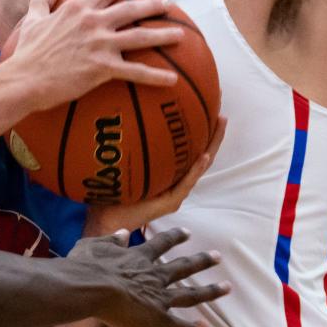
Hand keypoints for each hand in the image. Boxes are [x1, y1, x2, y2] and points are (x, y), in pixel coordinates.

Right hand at [9, 0, 183, 108]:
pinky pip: (136, 72)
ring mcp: (100, 43)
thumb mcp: (32, 19)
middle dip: (153, 5)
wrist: (24, 78)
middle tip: (168, 6)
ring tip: (181, 36)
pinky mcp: (103, 68)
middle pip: (132, 9)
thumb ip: (43, 0)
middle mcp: (93, 21)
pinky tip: (172, 80)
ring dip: (164, 35)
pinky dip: (156, 76)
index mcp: (78, 7)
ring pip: (141, 37)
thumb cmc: (26, 52)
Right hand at [67, 226, 229, 326]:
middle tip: (216, 256)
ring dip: (210, 292)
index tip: (186, 233)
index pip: (161, 244)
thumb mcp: (94, 245)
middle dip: (200, 261)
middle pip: (183, 267)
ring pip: (191, 295)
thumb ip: (111, 240)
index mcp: (138, 258)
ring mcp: (160, 298)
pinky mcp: (161, 320)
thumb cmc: (85, 267)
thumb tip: (123, 234)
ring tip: (227, 288)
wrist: (91, 286)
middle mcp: (154, 275)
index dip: (174, 237)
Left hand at [87, 117, 226, 234]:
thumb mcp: (123, 161)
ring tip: (220, 125)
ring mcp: (175, 193)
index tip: (207, 107)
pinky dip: (195, 170)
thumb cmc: (109, 190)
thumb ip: (129, 145)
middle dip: (213, 134)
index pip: (190, 149)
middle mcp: (176, 182)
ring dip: (211, 146)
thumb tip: (124, 114)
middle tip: (222, 112)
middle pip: (202, 155)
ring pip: (200, 166)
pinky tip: (204, 156)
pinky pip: (185, 183)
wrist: (105, 219)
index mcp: (169, 173)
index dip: (201, 130)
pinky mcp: (170, 203)